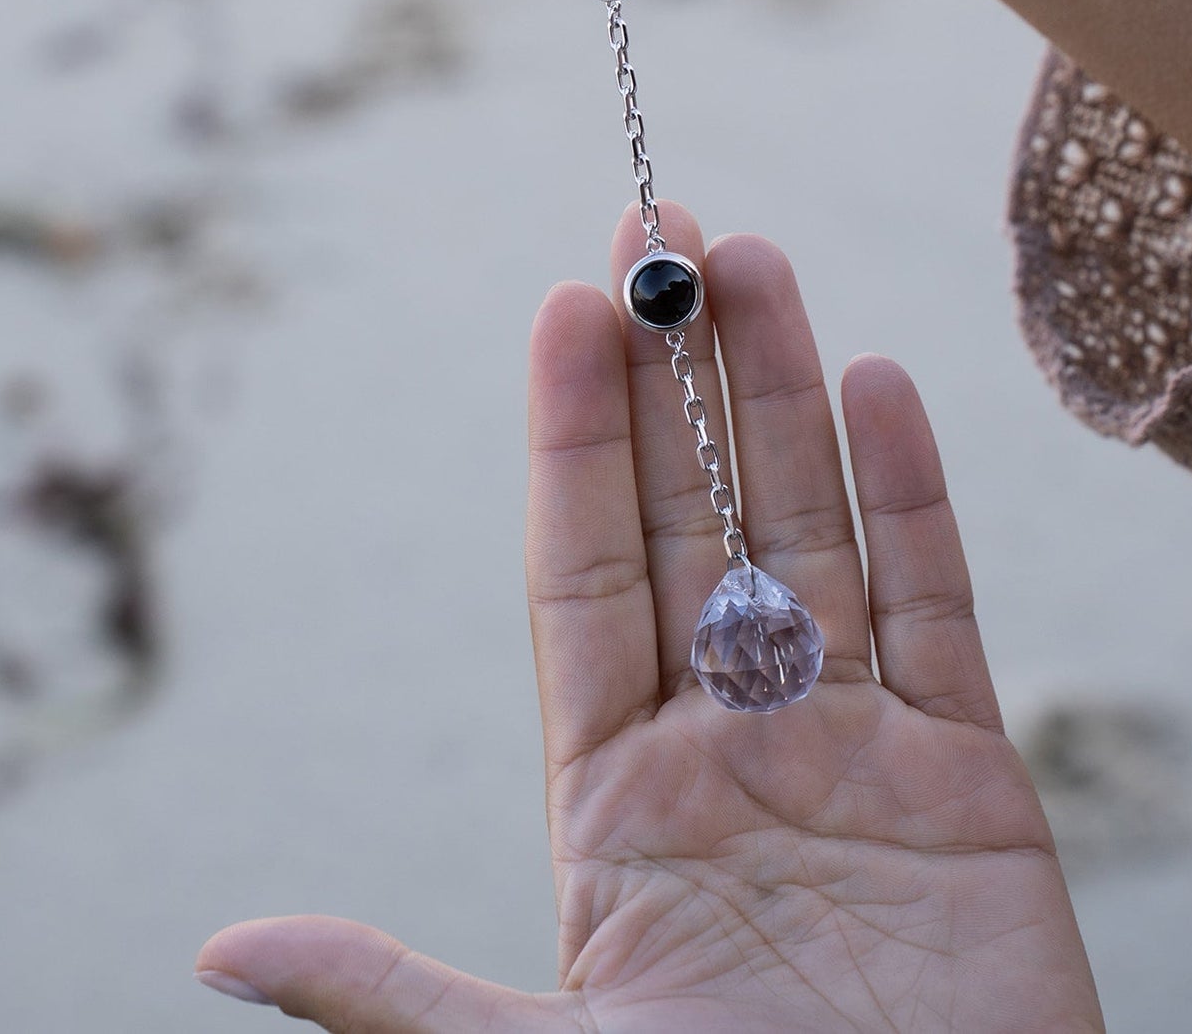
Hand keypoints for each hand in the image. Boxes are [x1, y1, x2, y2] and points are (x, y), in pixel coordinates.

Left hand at [197, 204, 1103, 1030]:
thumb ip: (396, 989)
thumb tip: (224, 940)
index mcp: (615, 792)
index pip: (583, 570)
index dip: (575, 437)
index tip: (565, 308)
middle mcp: (727, 740)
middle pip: (693, 516)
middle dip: (677, 371)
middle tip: (661, 233)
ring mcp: (849, 743)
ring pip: (810, 529)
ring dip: (785, 395)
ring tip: (756, 265)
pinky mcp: (966, 774)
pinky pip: (935, 606)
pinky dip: (912, 496)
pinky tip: (880, 386)